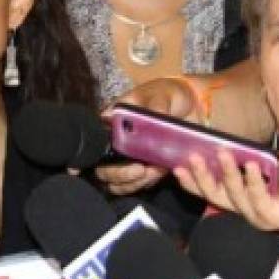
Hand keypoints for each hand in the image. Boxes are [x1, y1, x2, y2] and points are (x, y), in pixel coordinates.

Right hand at [95, 77, 194, 195]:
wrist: (191, 107)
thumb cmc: (168, 94)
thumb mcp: (160, 95)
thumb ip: (152, 105)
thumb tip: (137, 117)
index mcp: (112, 122)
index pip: (92, 143)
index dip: (87, 157)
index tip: (91, 165)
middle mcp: (116, 142)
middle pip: (103, 170)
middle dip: (120, 174)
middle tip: (141, 168)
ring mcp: (129, 158)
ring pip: (119, 182)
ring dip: (134, 182)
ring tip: (153, 171)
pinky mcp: (146, 169)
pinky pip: (139, 184)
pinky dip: (147, 182)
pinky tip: (160, 171)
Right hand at [175, 149, 278, 230]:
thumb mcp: (265, 162)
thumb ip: (244, 158)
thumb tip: (219, 144)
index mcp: (243, 202)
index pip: (212, 193)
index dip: (194, 182)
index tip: (178, 166)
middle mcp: (248, 213)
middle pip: (217, 197)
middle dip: (202, 178)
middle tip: (191, 158)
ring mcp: (261, 219)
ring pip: (235, 197)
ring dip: (227, 174)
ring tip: (222, 152)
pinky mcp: (275, 219)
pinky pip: (258, 199)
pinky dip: (253, 181)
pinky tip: (250, 164)